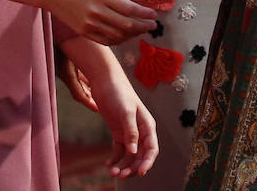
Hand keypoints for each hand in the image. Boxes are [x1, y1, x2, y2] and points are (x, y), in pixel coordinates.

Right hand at [48, 0, 157, 45]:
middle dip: (143, 26)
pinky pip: (106, 40)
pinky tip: (126, 35)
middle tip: (152, 25)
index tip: (154, 14)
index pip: (129, 8)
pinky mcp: (83, 32)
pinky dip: (119, 39)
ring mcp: (88, 24)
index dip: (144, 13)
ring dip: (132, 34)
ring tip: (140, 29)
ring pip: (117, 35)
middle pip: (126, 24)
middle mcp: (96, 11)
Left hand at [62, 39, 158, 177]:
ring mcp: (129, 133)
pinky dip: (114, 159)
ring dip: (123, 166)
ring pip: (130, 156)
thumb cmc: (118, 92)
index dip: (148, 162)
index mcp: (147, 125)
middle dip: (132, 167)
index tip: (140, 173)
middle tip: (120, 175)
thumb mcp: (125, 111)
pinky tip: (107, 164)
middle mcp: (140, 131)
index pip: (152, 149)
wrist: (105, 81)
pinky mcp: (118, 133)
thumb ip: (130, 131)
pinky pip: (119, 151)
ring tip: (112, 172)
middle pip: (141, 156)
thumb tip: (134, 152)